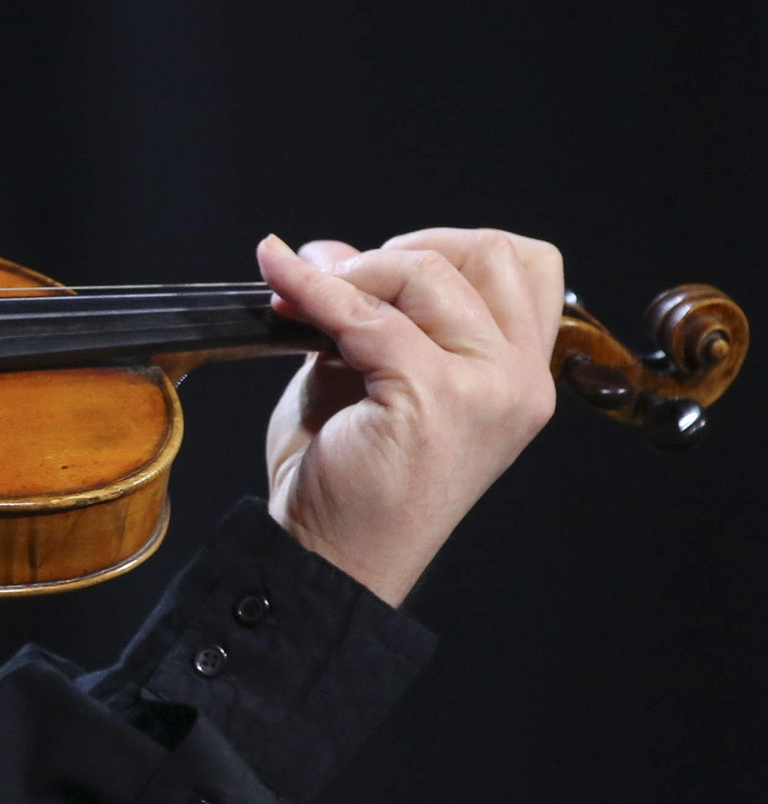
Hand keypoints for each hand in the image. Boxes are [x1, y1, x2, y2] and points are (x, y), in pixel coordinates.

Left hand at [259, 229, 564, 605]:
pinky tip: (278, 278)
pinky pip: (364, 314)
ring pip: (428, 273)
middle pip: (489, 253)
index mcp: (520, 376)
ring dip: (355, 272)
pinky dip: (311, 287)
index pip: (526, 265)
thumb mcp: (369, 373)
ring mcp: (488, 390)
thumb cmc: (348, 474)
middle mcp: (521, 382)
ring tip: (302, 296)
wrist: (327, 554)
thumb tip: (330, 248)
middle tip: (339, 283)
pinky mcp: (435, 397)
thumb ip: (368, 310)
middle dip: (403, 252)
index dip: (450, 248)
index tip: (378, 271)